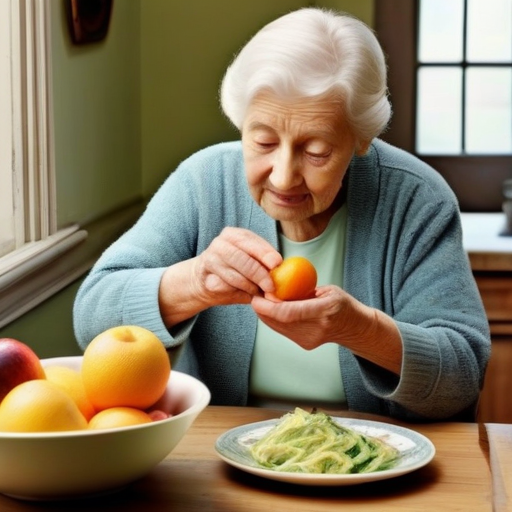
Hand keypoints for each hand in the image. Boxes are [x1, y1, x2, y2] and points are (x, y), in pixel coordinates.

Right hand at [192, 227, 281, 306]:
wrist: (204, 281)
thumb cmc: (235, 271)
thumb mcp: (251, 261)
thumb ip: (264, 264)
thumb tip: (283, 272)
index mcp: (236, 235)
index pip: (252, 242)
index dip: (266, 253)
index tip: (277, 265)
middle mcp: (222, 243)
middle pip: (243, 259)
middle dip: (259, 274)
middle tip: (271, 287)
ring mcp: (211, 258)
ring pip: (234, 275)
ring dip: (250, 286)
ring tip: (258, 293)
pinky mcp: (204, 276)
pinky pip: (224, 286)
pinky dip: (238, 292)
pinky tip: (244, 294)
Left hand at [251, 285, 401, 373]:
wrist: (355, 327)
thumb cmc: (342, 304)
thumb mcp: (327, 290)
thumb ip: (303, 290)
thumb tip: (277, 286)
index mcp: (324, 310)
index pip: (289, 313)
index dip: (268, 306)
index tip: (257, 296)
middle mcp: (316, 328)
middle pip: (279, 322)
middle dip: (262, 309)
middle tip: (254, 294)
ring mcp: (310, 339)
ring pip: (277, 327)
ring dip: (265, 314)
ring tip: (260, 299)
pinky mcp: (305, 344)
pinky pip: (282, 331)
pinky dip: (273, 319)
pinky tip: (268, 309)